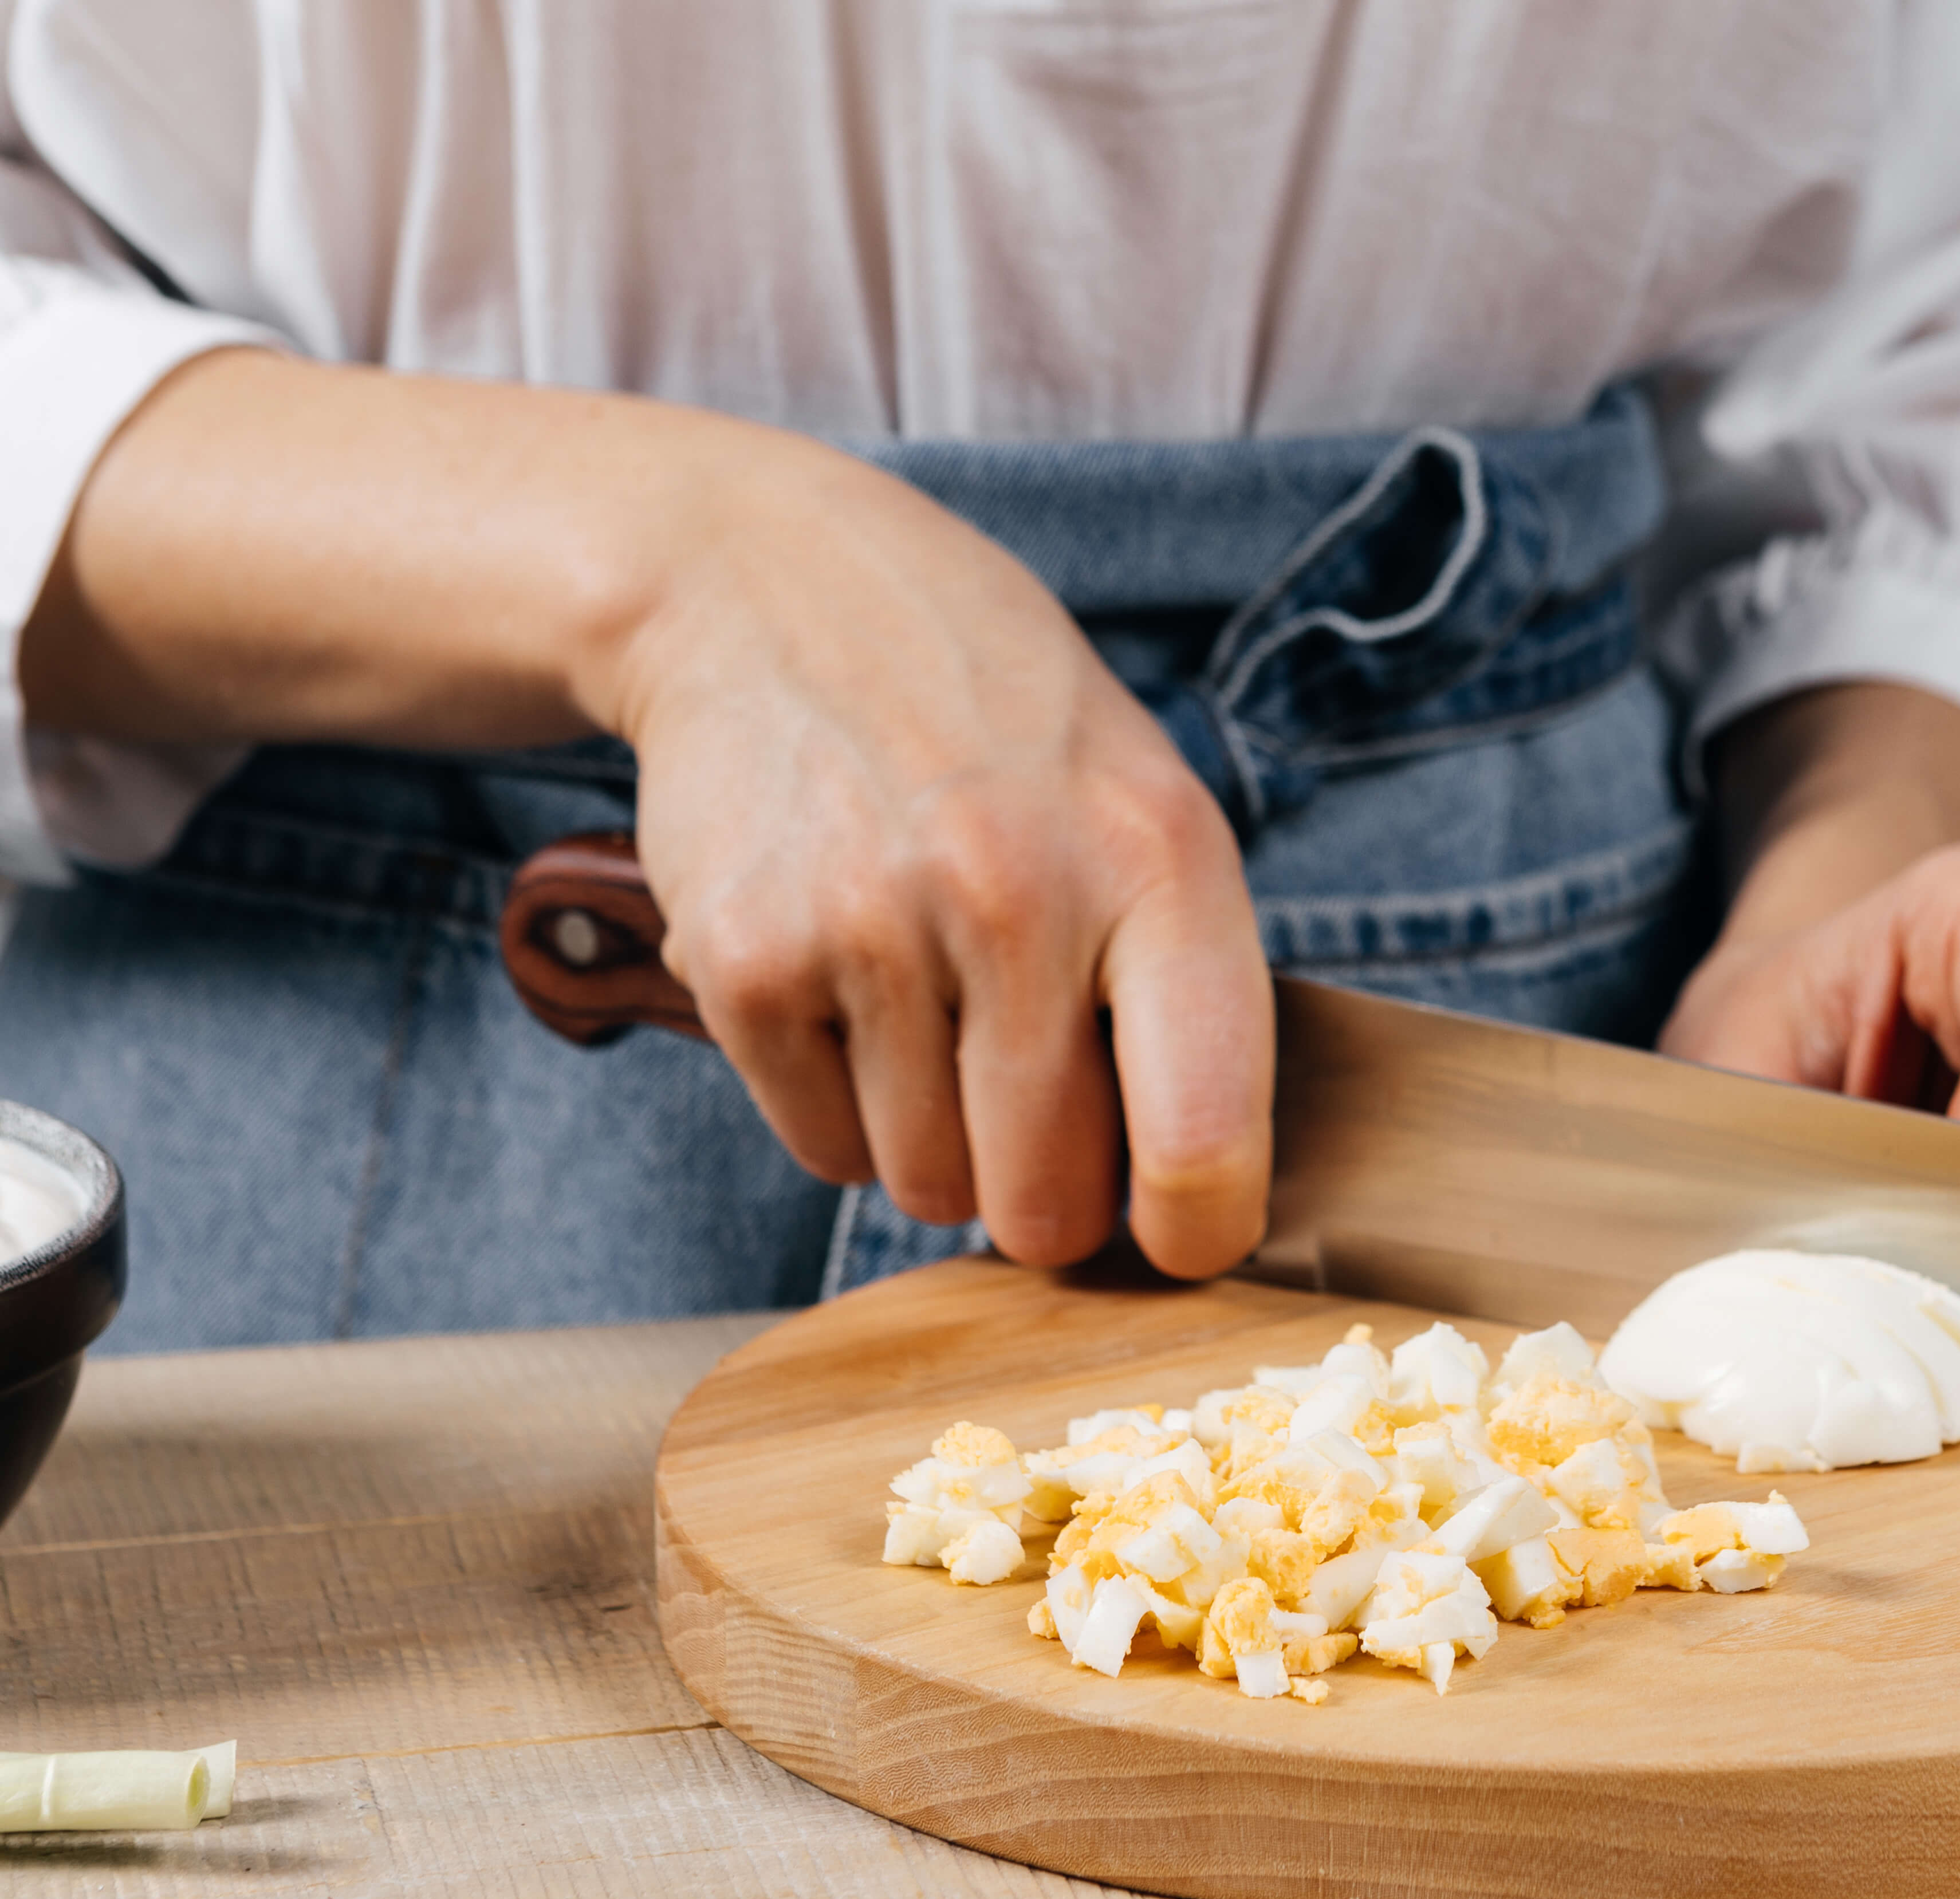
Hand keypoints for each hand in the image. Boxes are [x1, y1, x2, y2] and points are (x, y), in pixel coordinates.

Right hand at [29, 351, 1273, 1275]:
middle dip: (1047, 1198)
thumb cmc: (1001, 731)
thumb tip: (1200, 1208)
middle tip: (1036, 1121)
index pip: (1203, 1137)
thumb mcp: (1146, 808)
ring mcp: (872, 929)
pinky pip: (824, 1151)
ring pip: (929, 1187)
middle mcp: (1019, 893)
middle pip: (1048, 1202)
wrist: (774, 591)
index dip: (1198, 1231)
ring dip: (938, 1142)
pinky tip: (852, 986)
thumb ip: (1187, 991)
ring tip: (934, 1007)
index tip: (1181, 1237)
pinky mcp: (748, 963)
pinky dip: (841, 1108)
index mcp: (1158, 861)